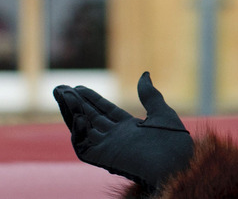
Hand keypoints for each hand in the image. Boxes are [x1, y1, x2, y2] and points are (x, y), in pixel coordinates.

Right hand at [53, 72, 193, 190]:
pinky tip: (78, 117)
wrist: (176, 165)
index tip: (79, 86)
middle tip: (61, 88)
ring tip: (62, 94)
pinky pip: (84, 147)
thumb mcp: (162, 113)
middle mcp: (117, 138)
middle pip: (91, 117)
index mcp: (131, 128)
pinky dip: (78, 132)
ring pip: (84, 129)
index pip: (106, 111)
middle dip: (75, 103)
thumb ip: (149, 96)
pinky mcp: (104, 158)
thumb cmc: (174, 142)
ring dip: (71, 112)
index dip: (93, 99)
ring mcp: (109, 148)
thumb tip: (144, 74)